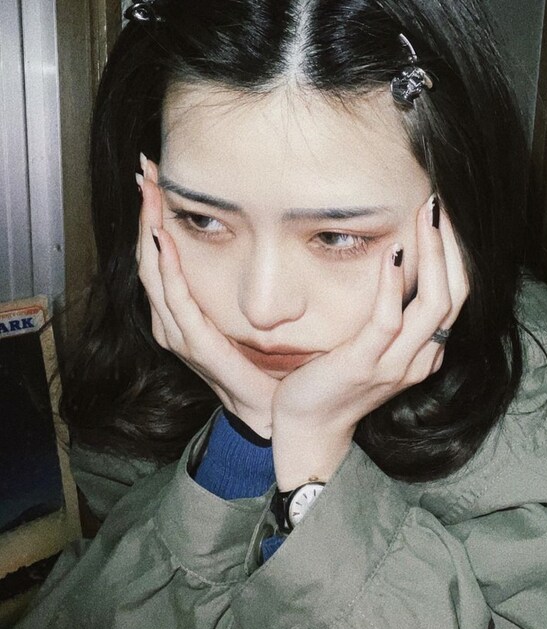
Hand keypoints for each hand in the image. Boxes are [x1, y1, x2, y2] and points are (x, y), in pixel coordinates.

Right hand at [135, 161, 277, 432]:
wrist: (269, 407)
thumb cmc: (257, 364)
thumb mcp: (241, 317)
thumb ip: (231, 288)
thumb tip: (244, 241)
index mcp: (181, 312)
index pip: (159, 255)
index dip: (153, 216)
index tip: (154, 177)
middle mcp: (172, 321)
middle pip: (149, 258)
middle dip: (145, 213)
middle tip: (144, 171)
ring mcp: (180, 334)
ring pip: (155, 274)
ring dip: (149, 231)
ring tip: (149, 193)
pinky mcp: (197, 346)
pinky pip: (178, 302)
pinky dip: (168, 270)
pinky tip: (164, 241)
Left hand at [270, 195, 468, 489]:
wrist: (310, 428)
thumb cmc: (336, 381)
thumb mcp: (373, 348)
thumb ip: (392, 319)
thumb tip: (394, 271)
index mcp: (424, 352)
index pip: (457, 297)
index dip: (456, 255)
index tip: (443, 218)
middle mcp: (420, 358)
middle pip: (456, 296)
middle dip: (452, 247)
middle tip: (439, 205)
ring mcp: (395, 364)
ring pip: (434, 305)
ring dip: (433, 256)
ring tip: (426, 215)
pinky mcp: (365, 364)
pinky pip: (388, 321)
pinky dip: (394, 286)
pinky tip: (392, 254)